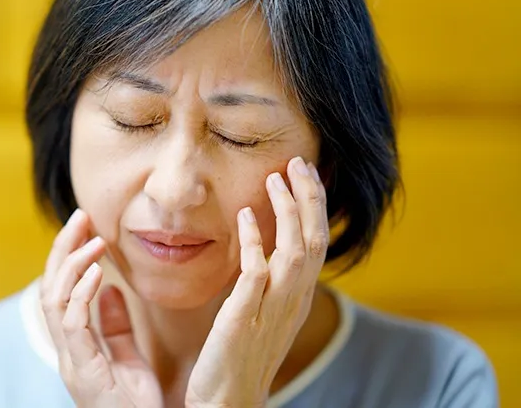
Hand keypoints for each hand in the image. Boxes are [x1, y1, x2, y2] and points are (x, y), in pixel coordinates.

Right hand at [40, 209, 163, 407]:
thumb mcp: (130, 361)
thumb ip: (116, 328)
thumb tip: (111, 291)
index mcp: (77, 346)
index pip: (61, 291)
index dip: (69, 257)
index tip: (86, 227)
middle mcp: (67, 351)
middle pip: (51, 288)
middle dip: (63, 249)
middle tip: (80, 217)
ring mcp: (71, 361)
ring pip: (55, 301)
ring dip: (72, 264)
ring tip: (92, 238)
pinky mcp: (83, 371)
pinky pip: (74, 324)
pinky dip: (81, 293)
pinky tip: (97, 271)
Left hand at [185, 156, 329, 407]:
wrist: (229, 402)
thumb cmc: (243, 355)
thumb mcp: (266, 313)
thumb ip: (271, 281)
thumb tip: (266, 244)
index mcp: (298, 298)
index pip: (317, 243)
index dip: (314, 206)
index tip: (305, 173)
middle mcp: (292, 302)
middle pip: (313, 241)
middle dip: (308, 199)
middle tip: (297, 163)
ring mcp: (272, 311)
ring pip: (293, 252)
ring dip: (286, 212)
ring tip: (274, 178)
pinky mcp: (244, 319)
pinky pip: (255, 274)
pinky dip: (253, 242)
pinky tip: (242, 217)